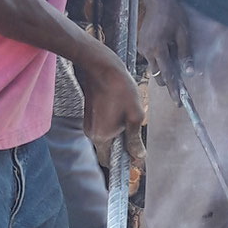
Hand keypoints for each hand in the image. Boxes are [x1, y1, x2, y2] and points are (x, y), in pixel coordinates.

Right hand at [76, 44, 144, 168]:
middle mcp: (91, 133)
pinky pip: (102, 127)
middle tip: (136, 131)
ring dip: (119, 133)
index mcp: (101, 137)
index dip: (124, 160)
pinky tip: (122, 109)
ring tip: (129, 116)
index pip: (110, 161)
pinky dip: (113, 124)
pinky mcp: (89, 114)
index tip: (136, 154)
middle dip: (123, 145)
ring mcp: (89, 124)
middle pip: (109, 149)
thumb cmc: (120, 89)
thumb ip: (135, 139)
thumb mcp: (135, 116)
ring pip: (106, 137)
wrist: (102, 66)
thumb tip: (139, 156)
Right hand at [138, 0, 191, 101]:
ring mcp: (142, 48)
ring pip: (154, 68)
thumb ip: (185, 54)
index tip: (178, 101)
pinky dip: (158, 58)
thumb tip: (189, 72)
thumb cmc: (173, 15)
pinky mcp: (141, 44)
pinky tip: (165, 46)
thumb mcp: (184, 34)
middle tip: (179, 83)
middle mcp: (147, 50)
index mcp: (158, 48)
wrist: (158, 0)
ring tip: (171, 55)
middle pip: (158, 75)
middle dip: (168, 80)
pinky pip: (151, 58)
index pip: (167, 75)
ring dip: (163, 68)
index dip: (173, 89)